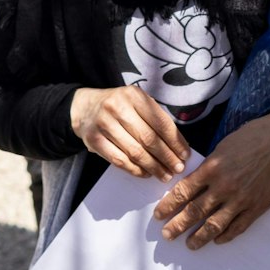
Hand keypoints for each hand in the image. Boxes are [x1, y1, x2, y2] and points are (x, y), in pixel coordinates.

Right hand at [70, 86, 188, 177]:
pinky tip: (146, 173)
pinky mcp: (94, 140)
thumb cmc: (119, 106)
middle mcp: (117, 107)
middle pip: (149, 138)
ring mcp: (104, 124)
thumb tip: (178, 145)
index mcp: (133, 95)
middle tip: (178, 169)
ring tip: (165, 175)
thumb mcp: (136, 102)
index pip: (160, 121)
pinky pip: (119, 160)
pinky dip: (135, 170)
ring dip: (154, 167)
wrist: (84, 108)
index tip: (185, 155)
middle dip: (167, 157)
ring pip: (135, 152)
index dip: (175, 141)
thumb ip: (155, 118)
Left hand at [153, 115, 269, 248]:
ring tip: (190, 244)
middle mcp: (224, 187)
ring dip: (199, 237)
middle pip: (195, 212)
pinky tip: (217, 240)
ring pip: (215, 225)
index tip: (159, 215)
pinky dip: (226, 236)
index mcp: (212, 168)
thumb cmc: (250, 138)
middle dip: (177, 225)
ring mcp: (241, 199)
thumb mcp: (222, 148)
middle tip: (167, 235)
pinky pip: (238, 227)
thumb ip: (207, 168)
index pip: (183, 192)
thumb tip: (191, 185)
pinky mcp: (257, 207)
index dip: (169, 205)